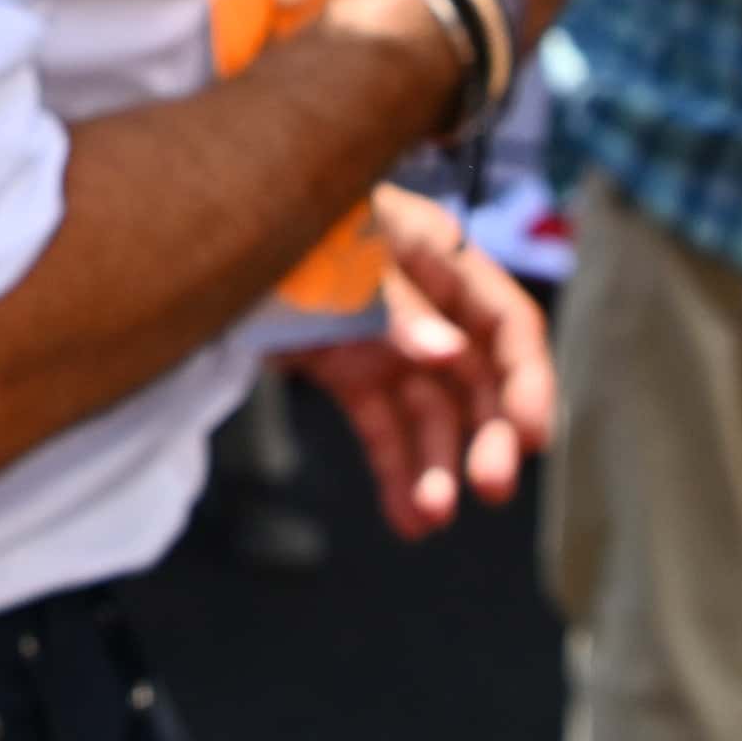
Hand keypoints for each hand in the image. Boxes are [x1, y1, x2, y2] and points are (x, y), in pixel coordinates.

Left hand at [284, 184, 553, 537]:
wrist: (207, 230)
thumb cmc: (282, 221)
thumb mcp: (340, 259)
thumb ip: (394, 310)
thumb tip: (447, 356)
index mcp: (436, 256)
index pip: (506, 323)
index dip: (528, 380)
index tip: (534, 438)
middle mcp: (423, 302)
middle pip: (476, 377)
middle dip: (488, 434)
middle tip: (490, 487)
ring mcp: (382, 338)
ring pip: (428, 411)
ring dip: (436, 465)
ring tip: (431, 516)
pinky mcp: (343, 369)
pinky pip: (380, 425)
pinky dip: (394, 470)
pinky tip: (405, 519)